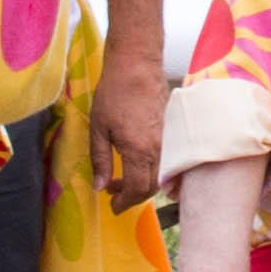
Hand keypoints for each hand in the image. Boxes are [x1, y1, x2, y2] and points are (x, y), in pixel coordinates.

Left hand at [91, 53, 166, 199]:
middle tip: (112, 192)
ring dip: (142, 183)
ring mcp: (169, 141)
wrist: (137, 66)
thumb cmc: (114, 94)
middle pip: (151, 186)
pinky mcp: (172, 133)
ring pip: (161, 175)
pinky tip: (136, 164)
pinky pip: (166, 161)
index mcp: (138, 150)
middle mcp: (159, 149)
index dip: (125, 202)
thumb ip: (100, 161)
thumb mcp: (98, 129)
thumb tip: (99, 187)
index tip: (112, 205)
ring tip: (121, 178)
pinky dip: (152, 170)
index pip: (137, 189)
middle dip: (132, 195)